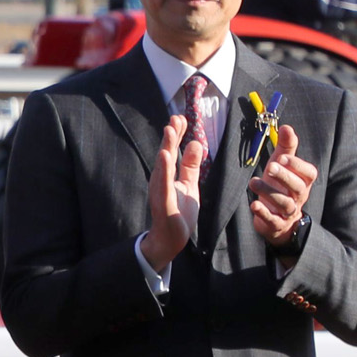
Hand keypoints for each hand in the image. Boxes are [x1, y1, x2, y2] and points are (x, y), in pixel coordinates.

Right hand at [142, 115, 203, 272]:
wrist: (172, 238)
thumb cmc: (179, 212)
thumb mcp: (190, 184)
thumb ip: (191, 165)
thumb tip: (196, 143)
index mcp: (167, 175)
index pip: (172, 151)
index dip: (176, 135)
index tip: (181, 118)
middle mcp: (161, 180)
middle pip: (166, 154)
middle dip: (171, 136)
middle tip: (176, 118)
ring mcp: (160, 191)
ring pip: (163, 166)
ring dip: (166, 147)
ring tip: (170, 131)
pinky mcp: (163, 202)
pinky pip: (164, 184)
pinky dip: (164, 169)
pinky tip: (165, 156)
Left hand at [250, 124, 317, 250]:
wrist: (279, 219)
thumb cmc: (281, 186)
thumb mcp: (283, 166)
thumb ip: (286, 148)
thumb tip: (286, 127)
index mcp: (303, 181)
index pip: (309, 173)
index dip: (297, 165)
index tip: (282, 157)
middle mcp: (299, 196)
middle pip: (297, 187)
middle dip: (284, 176)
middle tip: (270, 167)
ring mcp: (289, 211)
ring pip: (285, 203)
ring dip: (269, 192)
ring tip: (253, 182)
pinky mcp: (276, 224)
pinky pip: (273, 220)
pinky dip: (264, 214)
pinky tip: (254, 205)